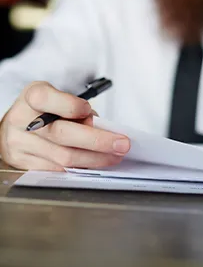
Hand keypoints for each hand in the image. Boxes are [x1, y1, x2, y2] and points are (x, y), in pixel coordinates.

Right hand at [0, 82, 129, 170]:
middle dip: (98, 141)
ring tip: (115, 155)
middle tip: (122, 144)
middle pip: (62, 134)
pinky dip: (82, 166)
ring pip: (64, 157)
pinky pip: (59, 169)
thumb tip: (99, 129)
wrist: (15, 125)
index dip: (71, 106)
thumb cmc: (43, 108)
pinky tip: (97, 162)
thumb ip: (76, 109)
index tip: (89, 110)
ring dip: (96, 158)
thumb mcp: (57, 97)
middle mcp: (22, 121)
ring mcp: (21, 145)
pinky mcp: (24, 163)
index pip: (47, 99)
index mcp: (32, 98)